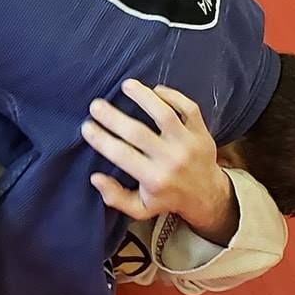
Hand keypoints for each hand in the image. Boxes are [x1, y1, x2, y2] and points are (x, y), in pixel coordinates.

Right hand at [84, 80, 237, 243]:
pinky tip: (155, 90)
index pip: (122, 155)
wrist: (208, 195)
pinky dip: (172, 96)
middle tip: (95, 105)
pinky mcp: (201, 132)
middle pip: (138, 132)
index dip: (101, 139)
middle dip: (113, 117)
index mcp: (154, 179)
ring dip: (144, 97)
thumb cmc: (167, 198)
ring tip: (126, 85)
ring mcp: (189, 144)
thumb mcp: (140, 209)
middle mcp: (172, 160)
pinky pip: (188, 108)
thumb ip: (116, 197)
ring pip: (165, 114)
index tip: (86, 127)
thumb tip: (95, 177)